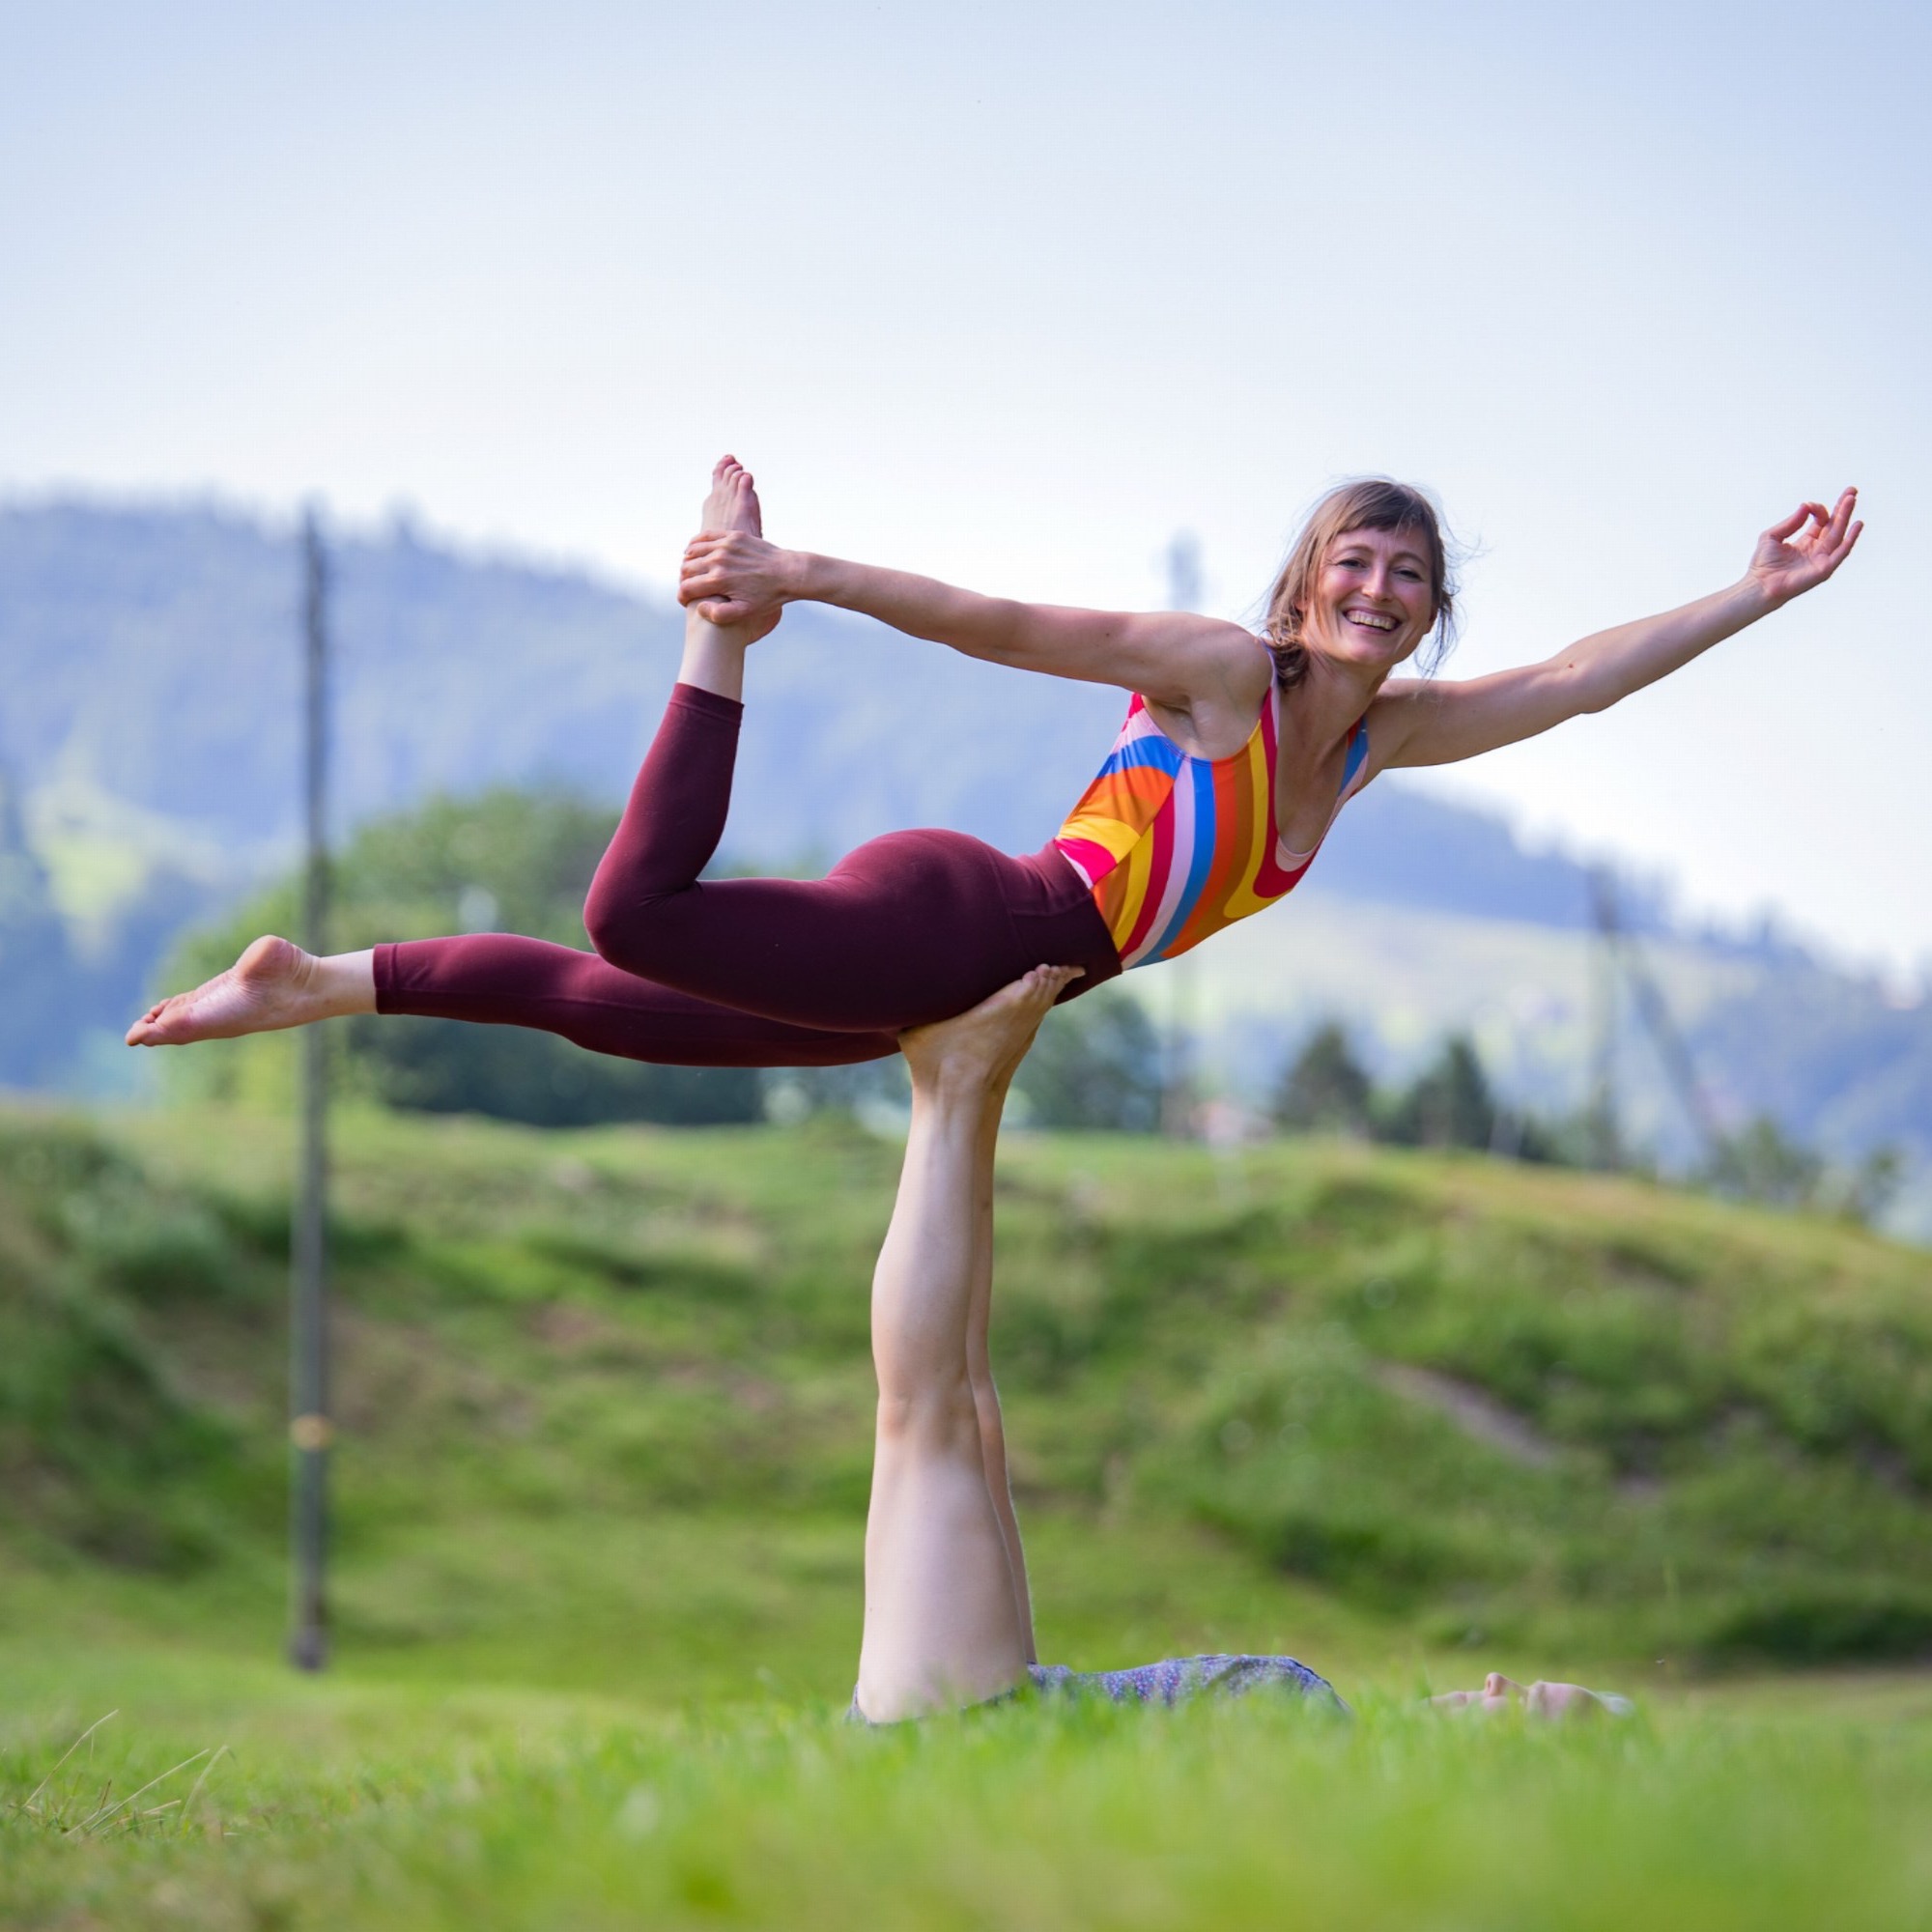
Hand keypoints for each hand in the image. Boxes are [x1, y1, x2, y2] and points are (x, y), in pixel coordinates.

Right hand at [679, 532, 793, 626]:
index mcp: (719, 581)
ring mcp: (725, 545)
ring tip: (691, 572)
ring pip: (692, 551)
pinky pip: (705, 536)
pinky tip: (694, 552)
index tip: (685, 602)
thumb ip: (719, 614)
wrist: (788, 573)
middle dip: (684, 580)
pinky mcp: (732, 536)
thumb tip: (699, 608)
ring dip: (687, 562)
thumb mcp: (745, 612)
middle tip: (689, 587)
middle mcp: (718, 560)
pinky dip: (695, 544)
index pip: (686, 588)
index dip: (682, 597)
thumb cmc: (767, 597)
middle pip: (686, 569)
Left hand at [1746, 488, 1862, 607]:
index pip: (1820, 521)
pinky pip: (1842, 552)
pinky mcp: (1825, 568)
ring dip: (1846, 516)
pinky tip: (1857, 524)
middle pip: (1834, 525)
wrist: (1760, 585)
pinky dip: (1851, 538)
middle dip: (1843, 508)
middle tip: (1852, 490)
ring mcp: (1822, 559)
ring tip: (1851, 499)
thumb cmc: (1763, 564)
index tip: (1809, 506)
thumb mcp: (1772, 536)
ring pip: (1838, 533)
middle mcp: (1817, 549)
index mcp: (1805, 542)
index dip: (1818, 510)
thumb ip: (1790, 522)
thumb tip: (1806, 505)